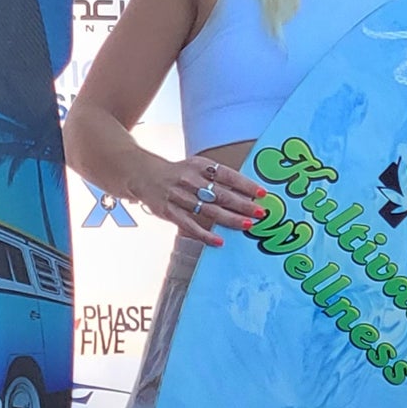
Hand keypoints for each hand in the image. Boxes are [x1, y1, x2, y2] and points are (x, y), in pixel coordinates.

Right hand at [129, 154, 266, 246]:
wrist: (143, 175)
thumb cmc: (178, 173)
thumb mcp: (195, 166)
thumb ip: (216, 177)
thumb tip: (245, 192)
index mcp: (198, 165)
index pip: (227, 175)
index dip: (245, 184)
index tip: (262, 193)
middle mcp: (189, 180)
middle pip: (220, 194)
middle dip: (243, 204)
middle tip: (260, 213)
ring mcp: (179, 196)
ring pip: (208, 211)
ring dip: (230, 219)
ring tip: (247, 225)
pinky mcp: (169, 212)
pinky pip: (190, 226)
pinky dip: (205, 235)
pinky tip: (219, 242)